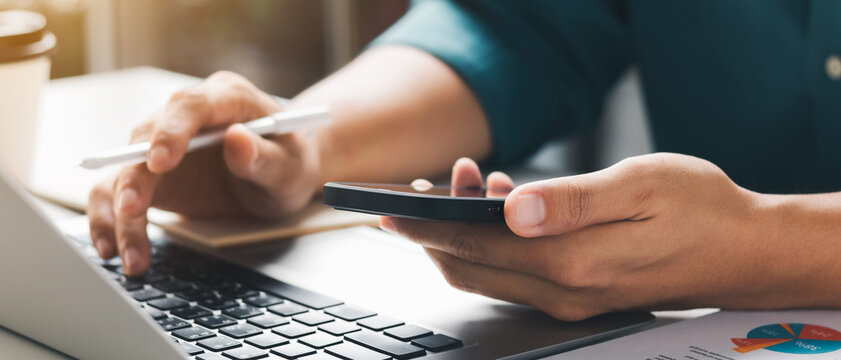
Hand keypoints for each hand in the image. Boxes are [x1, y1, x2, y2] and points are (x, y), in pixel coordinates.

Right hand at [88, 71, 320, 275]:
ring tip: (126, 251)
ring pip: (124, 167)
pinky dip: (111, 220)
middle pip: (147, 136)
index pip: (191, 105)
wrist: (280, 176)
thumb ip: (265, 156)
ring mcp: (164, 142)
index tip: (160, 160)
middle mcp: (188, 114)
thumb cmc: (289, 163)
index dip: (171, 131)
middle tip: (132, 209)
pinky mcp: (151, 173)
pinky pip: (119, 191)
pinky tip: (114, 249)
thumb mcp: (290, 166)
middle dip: (135, 175)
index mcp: (228, 97)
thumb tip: (237, 139)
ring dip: (118, 208)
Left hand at [381, 154, 794, 320]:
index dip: (428, 226)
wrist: (745, 252)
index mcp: (573, 262)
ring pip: (490, 274)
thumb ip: (572, 201)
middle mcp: (564, 291)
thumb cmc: (701, 210)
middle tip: (433, 186)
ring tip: (471, 186)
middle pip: (473, 268)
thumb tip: (512, 209)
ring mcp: (570, 300)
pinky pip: (516, 276)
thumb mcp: (641, 185)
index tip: (395, 207)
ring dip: (466, 235)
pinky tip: (506, 210)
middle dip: (438, 228)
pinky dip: (495, 246)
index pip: (477, 248)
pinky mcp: (578, 296)